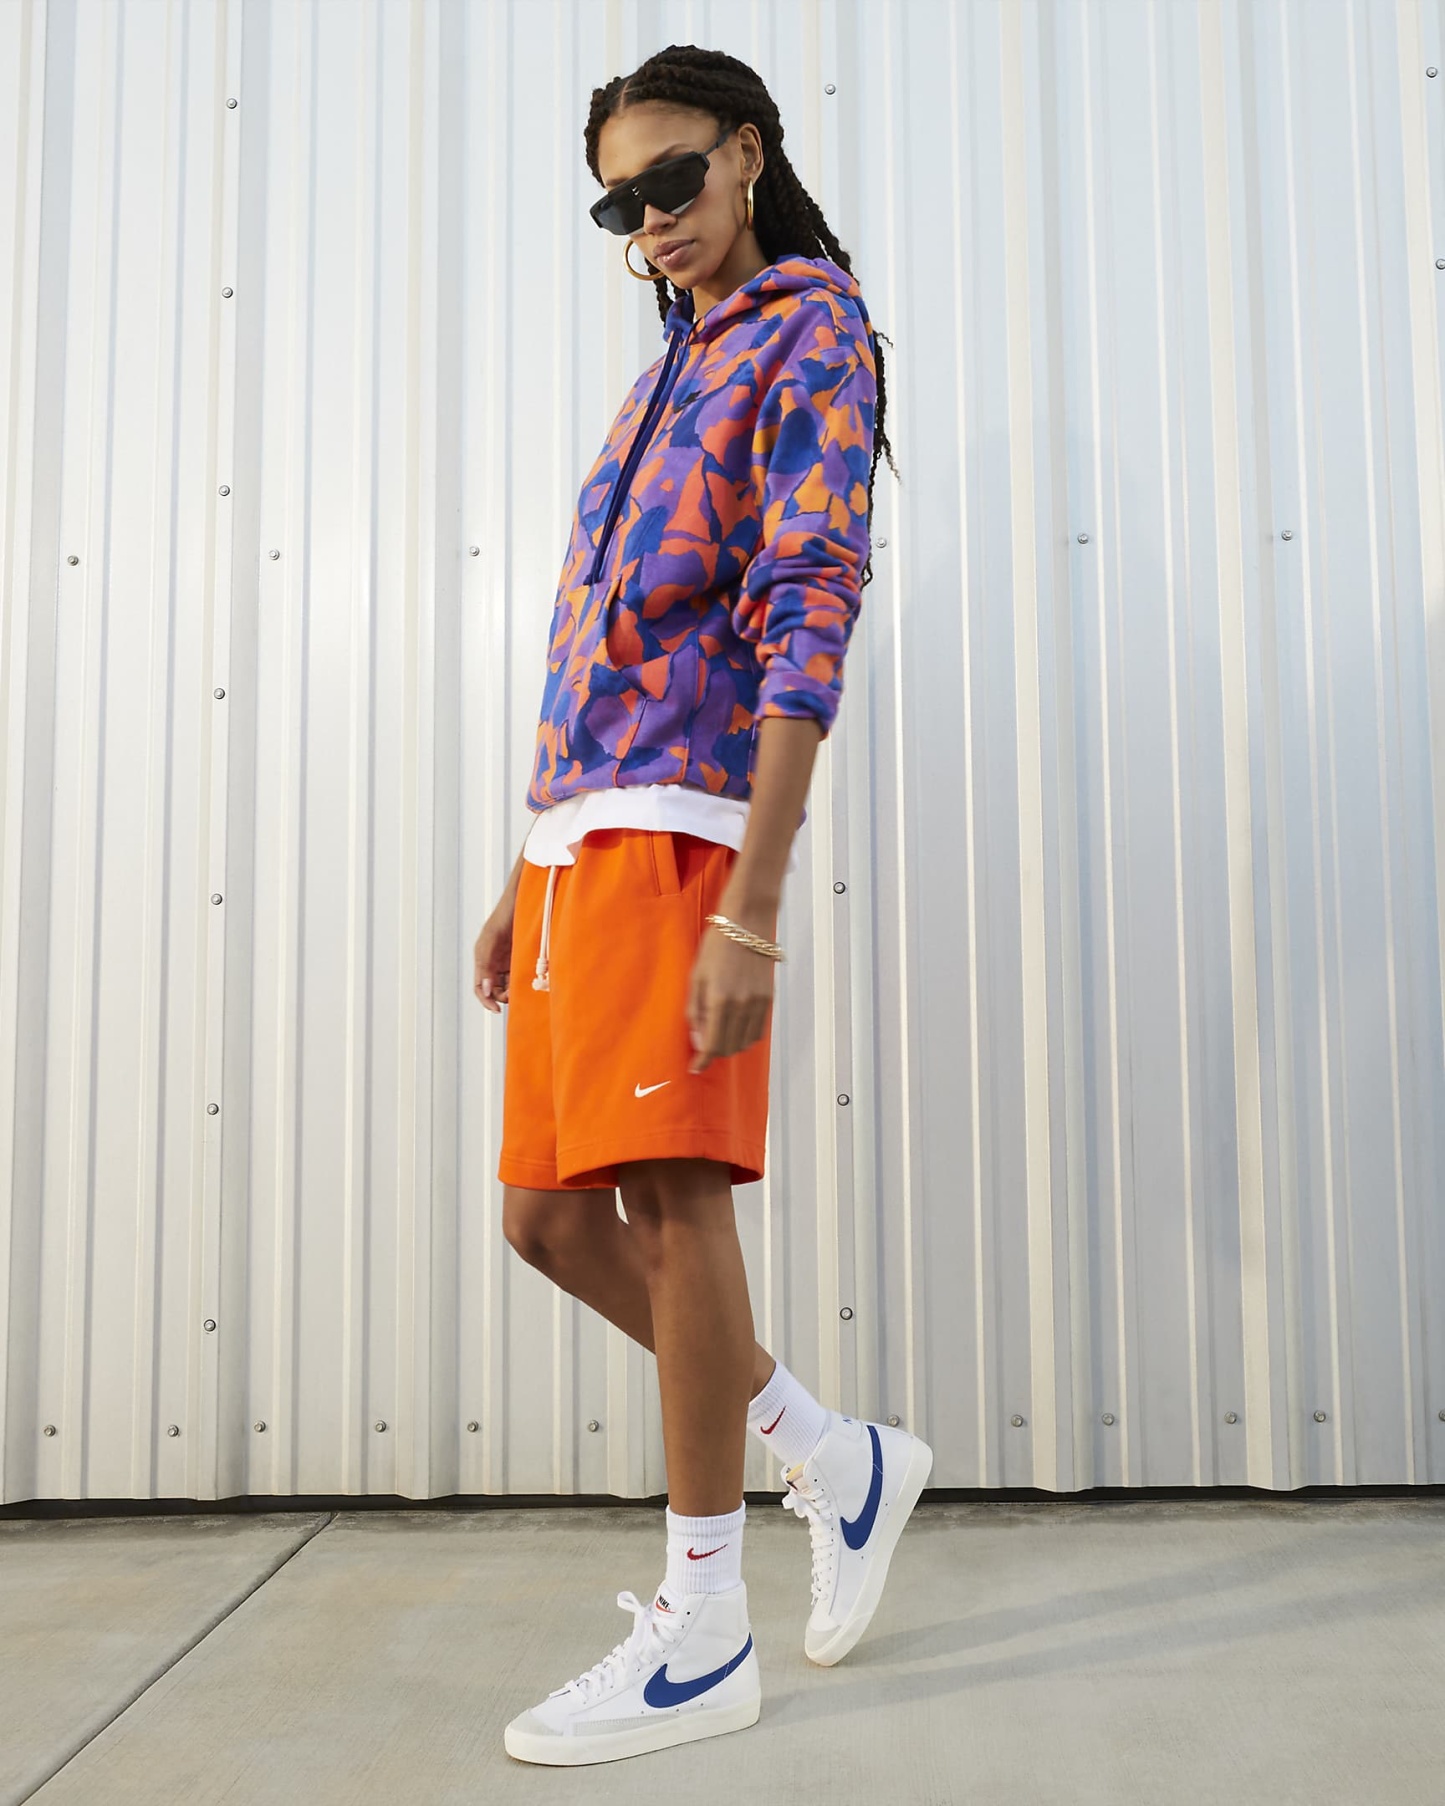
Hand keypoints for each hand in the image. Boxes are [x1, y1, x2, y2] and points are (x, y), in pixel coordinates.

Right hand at [474, 889, 517, 1012]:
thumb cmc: (505, 915)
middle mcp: (494, 962)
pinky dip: (525, 982)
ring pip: (509, 984)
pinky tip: (532, 982)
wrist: (527, 899)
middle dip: (503, 996)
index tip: (497, 1009)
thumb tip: (485, 991)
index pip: (480, 987)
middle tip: (514, 994)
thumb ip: (486, 965)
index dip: (486, 1000)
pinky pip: (522, 975)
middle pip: (495, 989)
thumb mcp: (491, 940)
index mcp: (483, 959)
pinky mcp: (523, 957)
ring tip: (523, 988)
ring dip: (514, 990)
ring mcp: (509, 960)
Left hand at [686, 907, 777, 1073]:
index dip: (702, 1060)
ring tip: (718, 1037)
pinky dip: (745, 1036)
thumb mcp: (696, 976)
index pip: (712, 1044)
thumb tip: (698, 1040)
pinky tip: (734, 1028)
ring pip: (745, 1042)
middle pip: (729, 1047)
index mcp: (719, 1000)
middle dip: (714, 1053)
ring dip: (730, 1046)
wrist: (747, 923)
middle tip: (703, 1048)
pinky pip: (758, 1030)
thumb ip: (695, 1011)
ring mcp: (758, 1003)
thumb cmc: (716, 945)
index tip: (695, 1068)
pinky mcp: (769, 999)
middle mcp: (741, 1005)